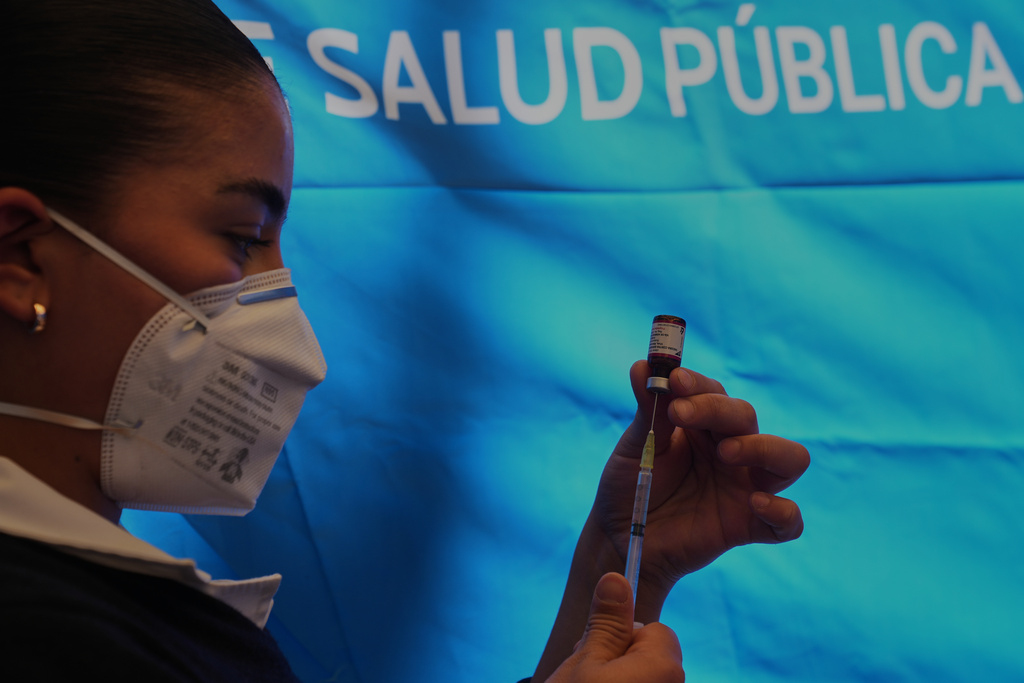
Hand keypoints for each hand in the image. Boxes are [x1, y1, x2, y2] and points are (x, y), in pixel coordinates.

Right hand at [543, 572, 683, 682]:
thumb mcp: (585, 662)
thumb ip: (606, 621)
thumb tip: (616, 579)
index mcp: (664, 667)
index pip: (656, 630)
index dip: (625, 637)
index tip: (599, 654)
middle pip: (651, 653)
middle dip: (622, 656)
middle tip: (590, 674)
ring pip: (645, 673)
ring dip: (621, 675)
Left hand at [595, 362, 809, 616]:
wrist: (620, 538)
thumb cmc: (630, 486)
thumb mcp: (635, 447)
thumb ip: (647, 410)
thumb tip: (642, 364)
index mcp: (702, 426)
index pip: (714, 393)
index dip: (698, 384)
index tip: (674, 380)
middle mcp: (730, 450)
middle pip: (746, 417)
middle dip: (716, 410)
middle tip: (679, 413)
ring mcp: (744, 487)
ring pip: (789, 459)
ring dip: (763, 448)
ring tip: (726, 452)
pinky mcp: (748, 525)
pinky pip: (788, 522)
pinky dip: (784, 512)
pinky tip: (756, 503)